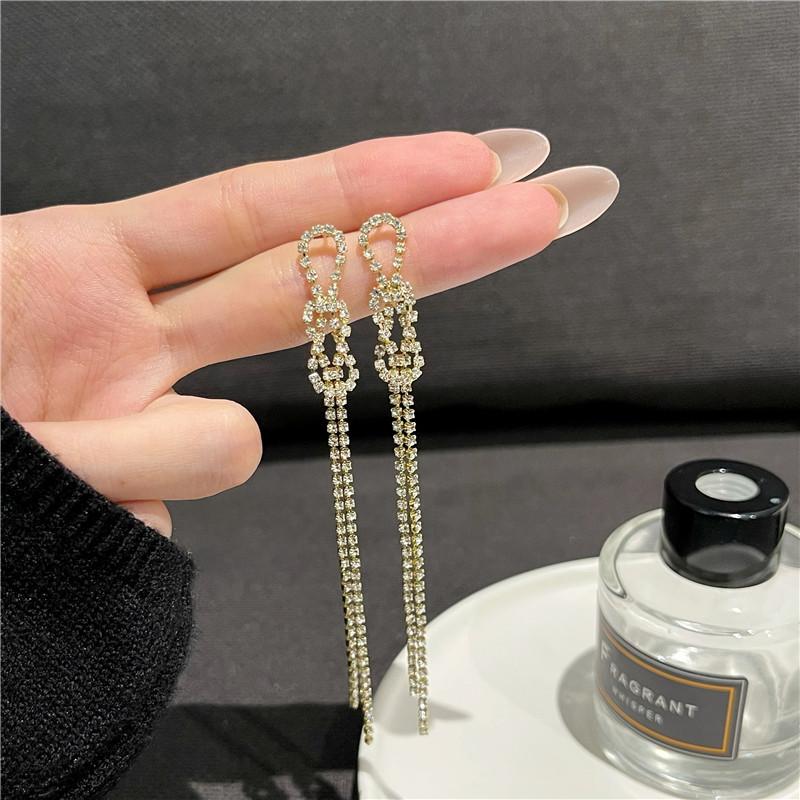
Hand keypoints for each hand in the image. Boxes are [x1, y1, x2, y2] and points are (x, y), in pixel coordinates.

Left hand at [1, 132, 571, 535]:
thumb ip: (121, 428)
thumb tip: (232, 448)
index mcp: (79, 267)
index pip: (268, 211)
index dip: (379, 184)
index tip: (486, 166)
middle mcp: (127, 333)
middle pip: (314, 277)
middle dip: (441, 242)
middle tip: (556, 208)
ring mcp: (139, 419)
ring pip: (237, 430)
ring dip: (166, 456)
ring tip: (65, 464)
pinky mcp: (140, 500)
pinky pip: (184, 503)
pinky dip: (144, 505)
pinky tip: (81, 499)